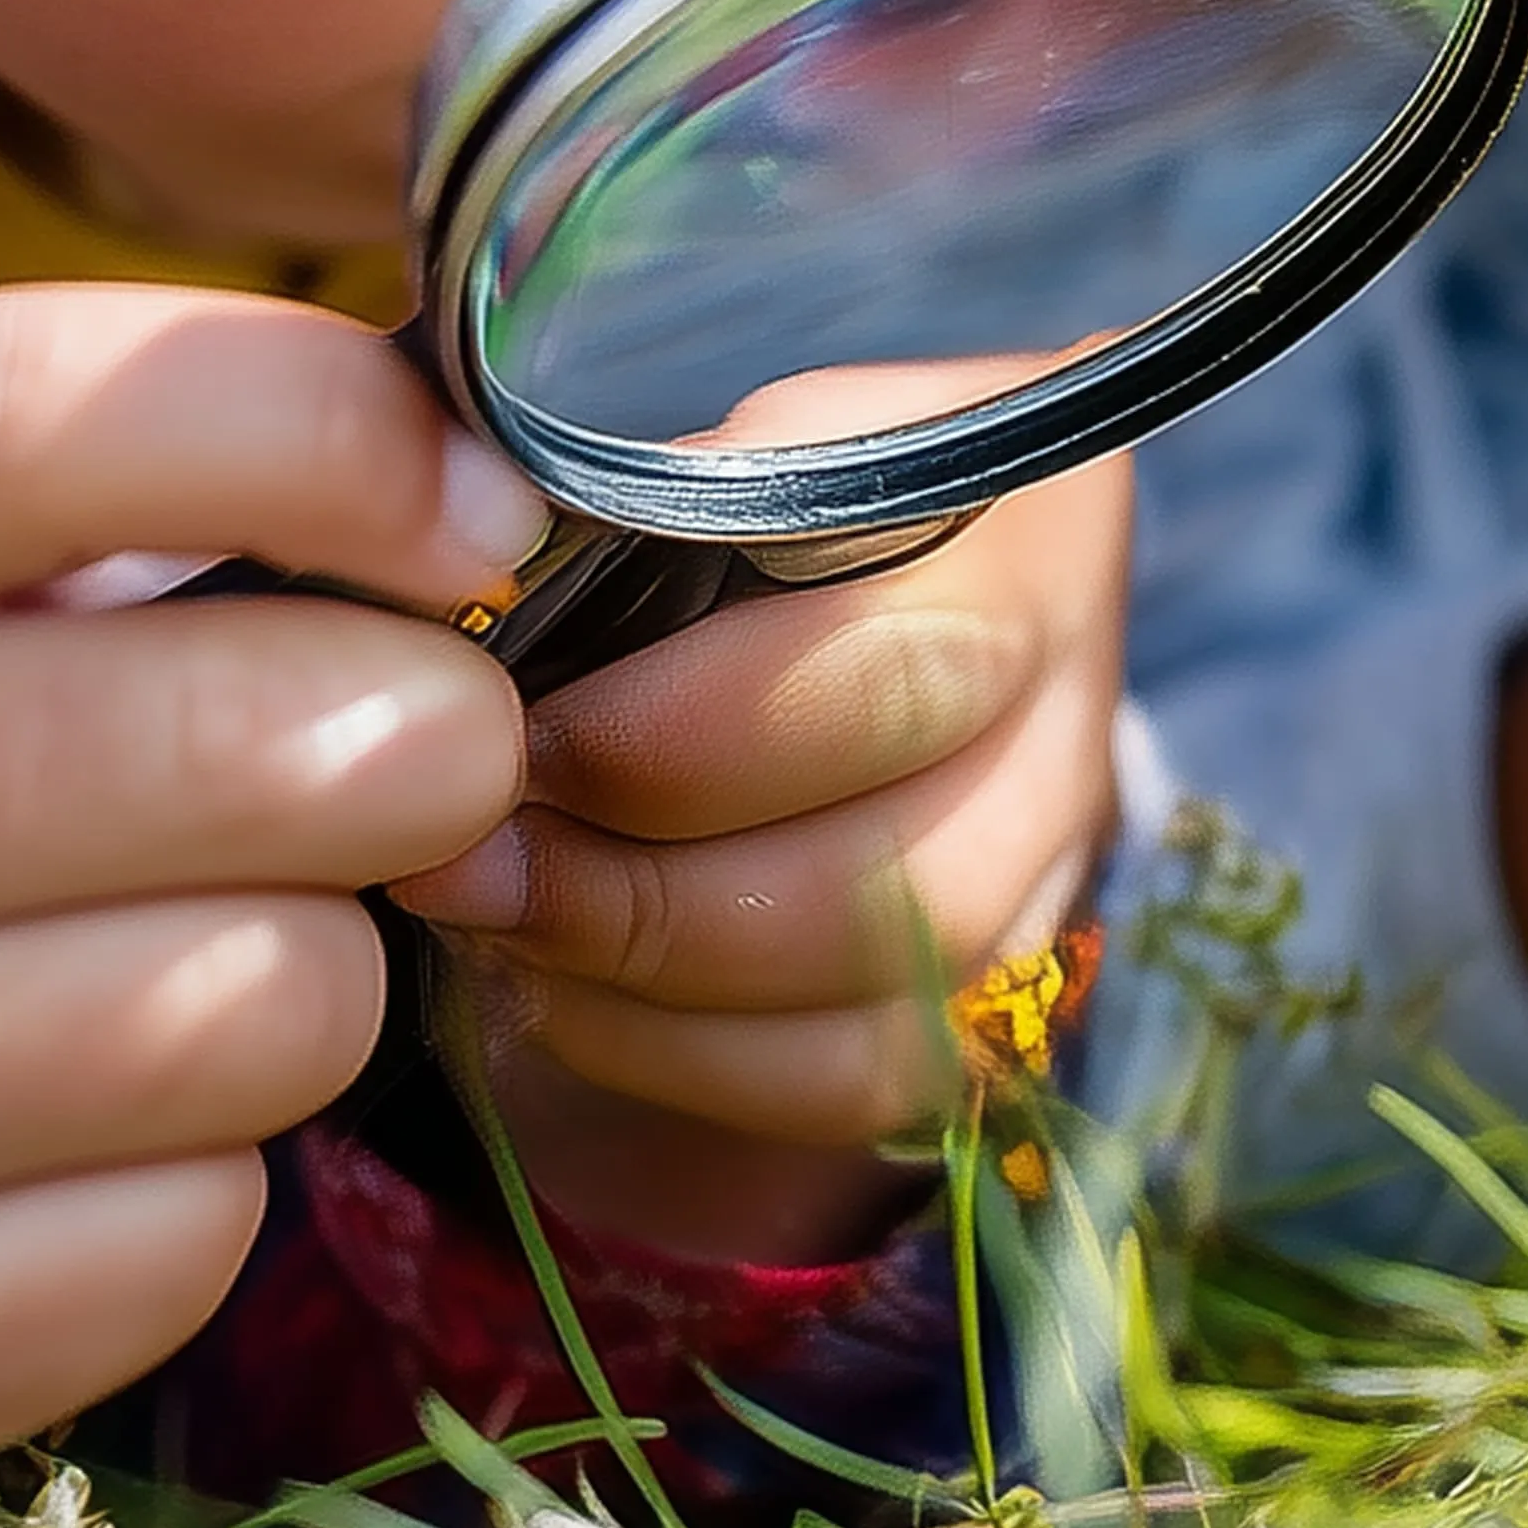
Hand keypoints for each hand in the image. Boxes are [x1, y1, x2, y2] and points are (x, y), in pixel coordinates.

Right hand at [0, 286, 535, 1527]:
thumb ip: (57, 499)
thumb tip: (467, 481)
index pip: (17, 414)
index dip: (319, 430)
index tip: (470, 509)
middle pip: (222, 733)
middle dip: (415, 735)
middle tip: (405, 764)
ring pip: (249, 1003)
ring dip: (313, 976)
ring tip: (200, 964)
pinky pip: (185, 1243)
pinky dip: (205, 1192)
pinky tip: (73, 1166)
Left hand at [396, 413, 1128, 1265]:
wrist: (916, 572)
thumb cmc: (787, 496)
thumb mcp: (728, 442)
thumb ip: (638, 510)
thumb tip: (463, 615)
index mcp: (1012, 536)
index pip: (857, 677)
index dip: (657, 738)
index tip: (496, 745)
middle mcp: (1065, 714)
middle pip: (883, 883)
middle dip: (633, 898)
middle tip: (462, 871)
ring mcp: (1053, 869)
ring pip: (874, 1013)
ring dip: (648, 997)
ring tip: (500, 934)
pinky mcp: (1006, 987)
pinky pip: (855, 1086)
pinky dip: (689, 1062)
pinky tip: (569, 996)